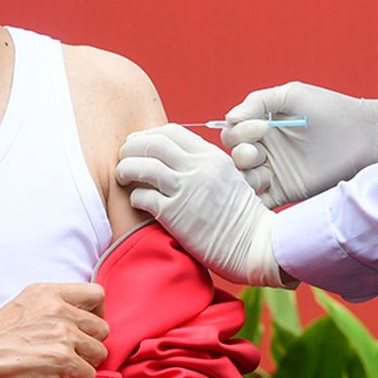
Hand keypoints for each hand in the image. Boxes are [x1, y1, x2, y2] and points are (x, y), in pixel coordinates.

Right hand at [0, 283, 108, 377]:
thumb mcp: (24, 307)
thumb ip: (53, 307)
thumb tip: (82, 321)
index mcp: (48, 291)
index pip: (97, 293)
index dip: (96, 314)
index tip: (84, 330)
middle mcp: (58, 308)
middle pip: (101, 327)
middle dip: (90, 345)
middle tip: (71, 355)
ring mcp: (62, 333)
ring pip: (99, 352)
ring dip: (85, 364)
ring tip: (61, 369)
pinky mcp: (62, 359)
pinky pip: (89, 374)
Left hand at [116, 124, 286, 286]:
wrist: (255, 245)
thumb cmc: (239, 215)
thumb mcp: (226, 176)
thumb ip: (202, 163)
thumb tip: (170, 157)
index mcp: (211, 156)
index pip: (171, 131)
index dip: (150, 135)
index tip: (141, 143)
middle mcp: (198, 167)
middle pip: (152, 143)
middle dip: (132, 146)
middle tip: (124, 155)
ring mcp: (185, 190)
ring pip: (141, 165)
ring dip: (125, 168)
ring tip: (122, 175)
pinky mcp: (174, 215)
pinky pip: (141, 196)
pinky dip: (134, 196)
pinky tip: (137, 200)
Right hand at [222, 82, 377, 207]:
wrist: (366, 136)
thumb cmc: (331, 110)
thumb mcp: (291, 95)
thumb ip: (258, 101)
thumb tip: (229, 117)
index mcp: (263, 126)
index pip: (233, 132)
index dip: (239, 131)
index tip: (263, 126)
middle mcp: (267, 150)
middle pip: (234, 156)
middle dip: (239, 152)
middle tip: (259, 150)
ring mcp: (276, 172)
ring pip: (243, 178)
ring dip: (245, 174)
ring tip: (262, 168)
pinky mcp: (287, 192)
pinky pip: (261, 199)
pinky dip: (254, 197)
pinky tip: (264, 186)